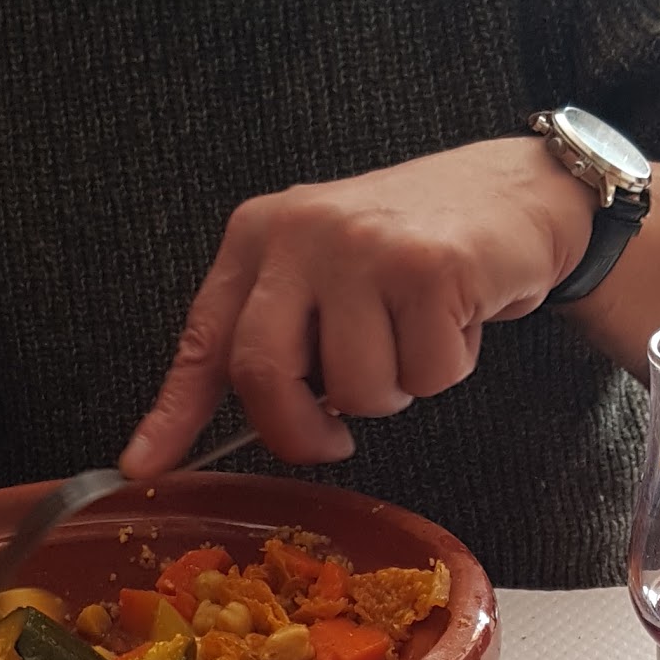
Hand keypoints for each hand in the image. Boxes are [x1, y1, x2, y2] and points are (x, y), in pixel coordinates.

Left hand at [121, 137, 594, 476]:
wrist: (517, 193)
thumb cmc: (414, 250)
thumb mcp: (324, 277)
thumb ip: (277, 339)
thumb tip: (214, 429)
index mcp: (261, 236)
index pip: (206, 339)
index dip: (173, 413)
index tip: (142, 465)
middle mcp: (301, 233)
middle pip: (264, 374)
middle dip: (301, 431)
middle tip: (334, 440)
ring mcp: (363, 247)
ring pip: (357, 390)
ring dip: (397, 388)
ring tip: (417, 332)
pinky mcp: (428, 268)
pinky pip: (426, 374)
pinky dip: (450, 367)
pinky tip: (457, 317)